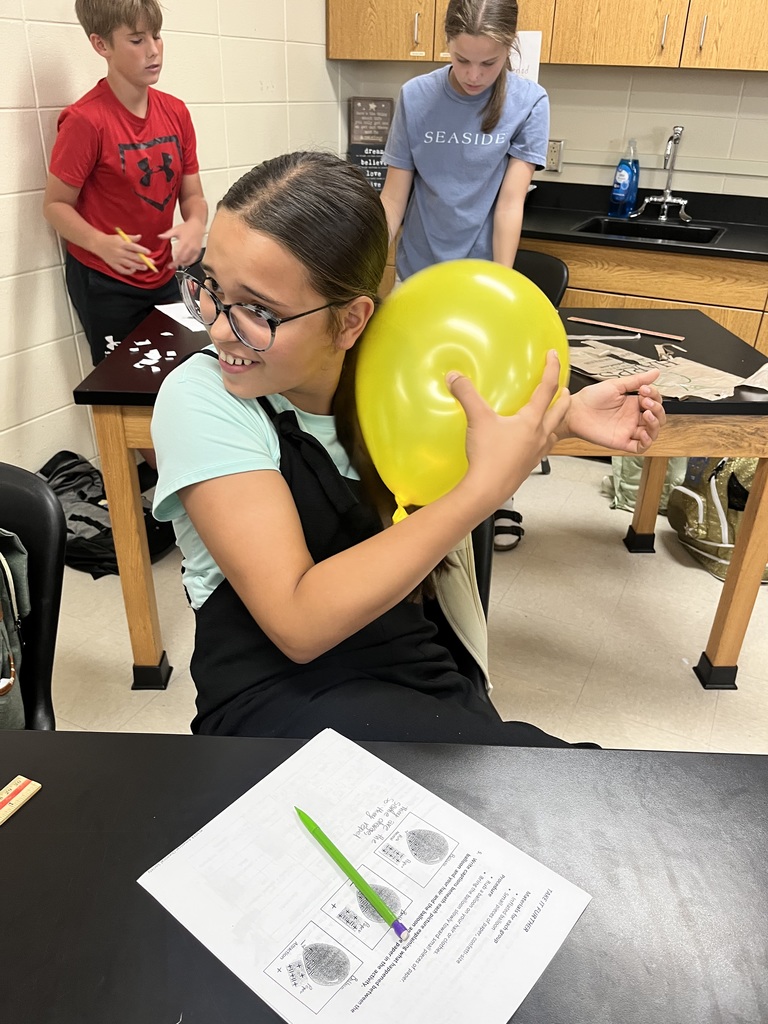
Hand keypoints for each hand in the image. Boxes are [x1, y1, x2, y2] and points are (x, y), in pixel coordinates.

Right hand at [95, 232, 151, 273]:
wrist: (97, 244)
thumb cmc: (111, 240)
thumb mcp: (120, 236)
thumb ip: (131, 238)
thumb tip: (140, 236)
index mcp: (121, 244)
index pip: (133, 247)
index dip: (141, 250)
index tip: (149, 252)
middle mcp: (119, 252)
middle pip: (133, 257)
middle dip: (143, 260)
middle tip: (152, 262)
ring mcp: (116, 259)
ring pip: (129, 264)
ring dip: (138, 266)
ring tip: (145, 267)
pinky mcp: (113, 264)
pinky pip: (121, 270)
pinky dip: (128, 271)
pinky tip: (133, 270)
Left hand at [158, 219, 204, 268]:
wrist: (197, 225)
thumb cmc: (187, 227)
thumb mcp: (176, 229)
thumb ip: (167, 234)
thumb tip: (159, 236)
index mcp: (184, 242)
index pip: (178, 255)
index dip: (174, 262)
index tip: (169, 265)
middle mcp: (190, 247)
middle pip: (183, 259)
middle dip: (176, 264)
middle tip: (171, 266)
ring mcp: (195, 250)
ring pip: (188, 261)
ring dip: (182, 264)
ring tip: (176, 265)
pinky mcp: (198, 251)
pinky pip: (193, 260)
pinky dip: (188, 263)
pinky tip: (183, 263)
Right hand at [447, 350, 570, 510]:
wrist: (487, 490)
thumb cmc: (489, 458)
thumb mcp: (478, 419)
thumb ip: (467, 394)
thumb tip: (456, 377)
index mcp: (532, 421)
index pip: (547, 388)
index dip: (552, 369)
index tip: (554, 356)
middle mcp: (539, 436)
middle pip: (560, 412)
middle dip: (563, 398)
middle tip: (564, 390)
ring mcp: (536, 453)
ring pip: (553, 432)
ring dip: (555, 421)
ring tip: (551, 417)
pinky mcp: (527, 466)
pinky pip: (541, 449)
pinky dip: (541, 440)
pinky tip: (530, 443)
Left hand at [563, 370, 665, 452]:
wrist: (574, 411)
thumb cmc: (590, 398)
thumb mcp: (615, 385)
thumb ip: (636, 380)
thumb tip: (654, 373)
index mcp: (633, 403)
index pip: (654, 401)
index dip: (654, 396)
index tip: (645, 390)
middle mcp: (632, 417)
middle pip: (658, 417)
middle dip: (657, 409)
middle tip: (646, 402)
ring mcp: (628, 430)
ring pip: (652, 432)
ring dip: (655, 424)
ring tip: (647, 414)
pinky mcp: (622, 441)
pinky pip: (641, 447)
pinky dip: (646, 442)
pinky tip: (644, 432)